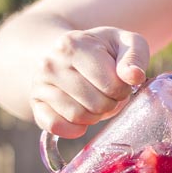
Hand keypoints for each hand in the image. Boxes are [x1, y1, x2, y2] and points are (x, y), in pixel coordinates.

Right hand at [30, 26, 149, 138]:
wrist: (67, 53)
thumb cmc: (103, 50)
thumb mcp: (125, 43)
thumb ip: (135, 57)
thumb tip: (134, 76)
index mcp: (73, 44)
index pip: (111, 85)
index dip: (123, 90)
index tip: (119, 82)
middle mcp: (50, 63)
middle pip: (96, 104)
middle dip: (110, 104)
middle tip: (107, 93)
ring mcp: (38, 84)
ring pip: (78, 116)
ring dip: (95, 116)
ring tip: (95, 101)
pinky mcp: (36, 104)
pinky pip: (56, 126)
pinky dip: (73, 129)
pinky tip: (82, 118)